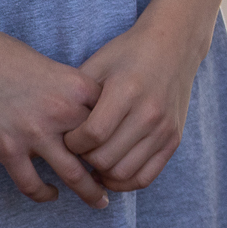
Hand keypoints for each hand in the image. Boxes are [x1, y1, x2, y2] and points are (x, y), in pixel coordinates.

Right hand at [0, 20, 108, 208]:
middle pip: (101, 150)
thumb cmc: (13, 58)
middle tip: (121, 182)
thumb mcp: (58, 69)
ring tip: (99, 201)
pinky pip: (31, 183)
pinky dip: (44, 194)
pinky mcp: (7, 148)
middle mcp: (63, 112)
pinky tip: (51, 194)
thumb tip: (93, 117)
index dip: (123, 137)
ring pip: (73, 174)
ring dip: (90, 192)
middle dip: (114, 170)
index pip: (115, 120)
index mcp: (80, 88)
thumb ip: (78, 94)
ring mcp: (35, 132)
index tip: (129, 149)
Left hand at [65, 15, 205, 192]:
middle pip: (104, 158)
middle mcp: (150, 112)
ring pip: (123, 173)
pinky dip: (124, 182)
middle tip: (78, 149)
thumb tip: (52, 130)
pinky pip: (145, 177)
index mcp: (127, 91)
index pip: (91, 136)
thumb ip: (77, 97)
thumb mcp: (99, 64)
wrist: (174, 45)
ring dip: (101, 173)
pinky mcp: (174, 139)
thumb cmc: (129, 53)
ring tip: (93, 160)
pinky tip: (111, 170)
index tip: (67, 136)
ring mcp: (165, 128)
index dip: (71, 143)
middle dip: (83, 159)